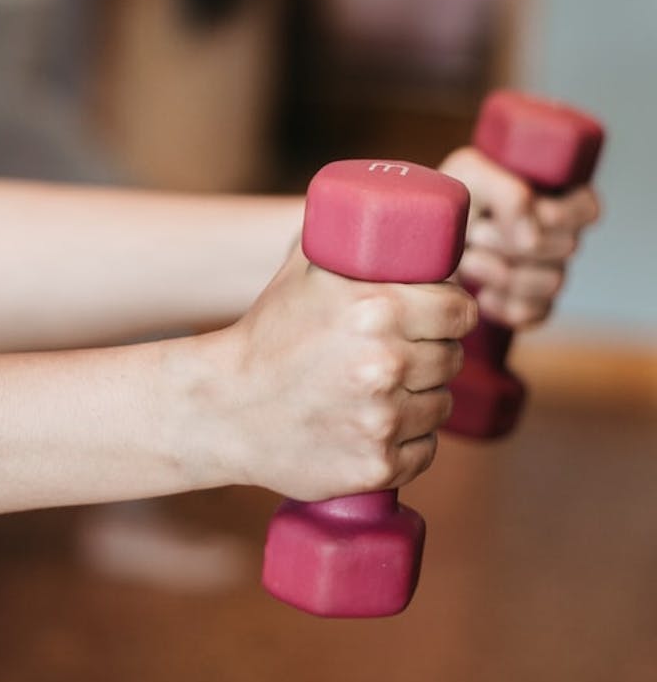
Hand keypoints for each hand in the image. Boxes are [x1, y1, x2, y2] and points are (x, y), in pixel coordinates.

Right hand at [215, 244, 476, 500]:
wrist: (222, 409)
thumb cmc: (266, 334)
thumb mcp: (305, 271)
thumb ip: (352, 239)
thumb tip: (397, 215)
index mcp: (377, 309)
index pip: (460, 311)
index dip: (452, 313)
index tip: (439, 319)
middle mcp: (386, 365)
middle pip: (452, 358)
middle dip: (433, 354)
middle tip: (401, 354)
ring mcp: (382, 421)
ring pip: (440, 406)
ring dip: (421, 398)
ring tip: (383, 391)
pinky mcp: (376, 466)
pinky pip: (424, 450)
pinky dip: (407, 442)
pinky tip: (375, 427)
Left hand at [441, 146, 600, 327]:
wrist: (419, 243)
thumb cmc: (450, 200)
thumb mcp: (470, 174)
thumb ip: (508, 194)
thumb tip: (533, 239)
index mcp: (556, 195)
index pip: (587, 209)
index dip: (555, 214)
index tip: (512, 213)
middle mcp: (560, 235)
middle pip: (566, 247)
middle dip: (511, 241)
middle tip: (474, 234)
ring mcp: (548, 273)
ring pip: (552, 283)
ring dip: (501, 272)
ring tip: (468, 260)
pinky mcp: (531, 306)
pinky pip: (533, 313)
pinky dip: (500, 305)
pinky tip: (479, 293)